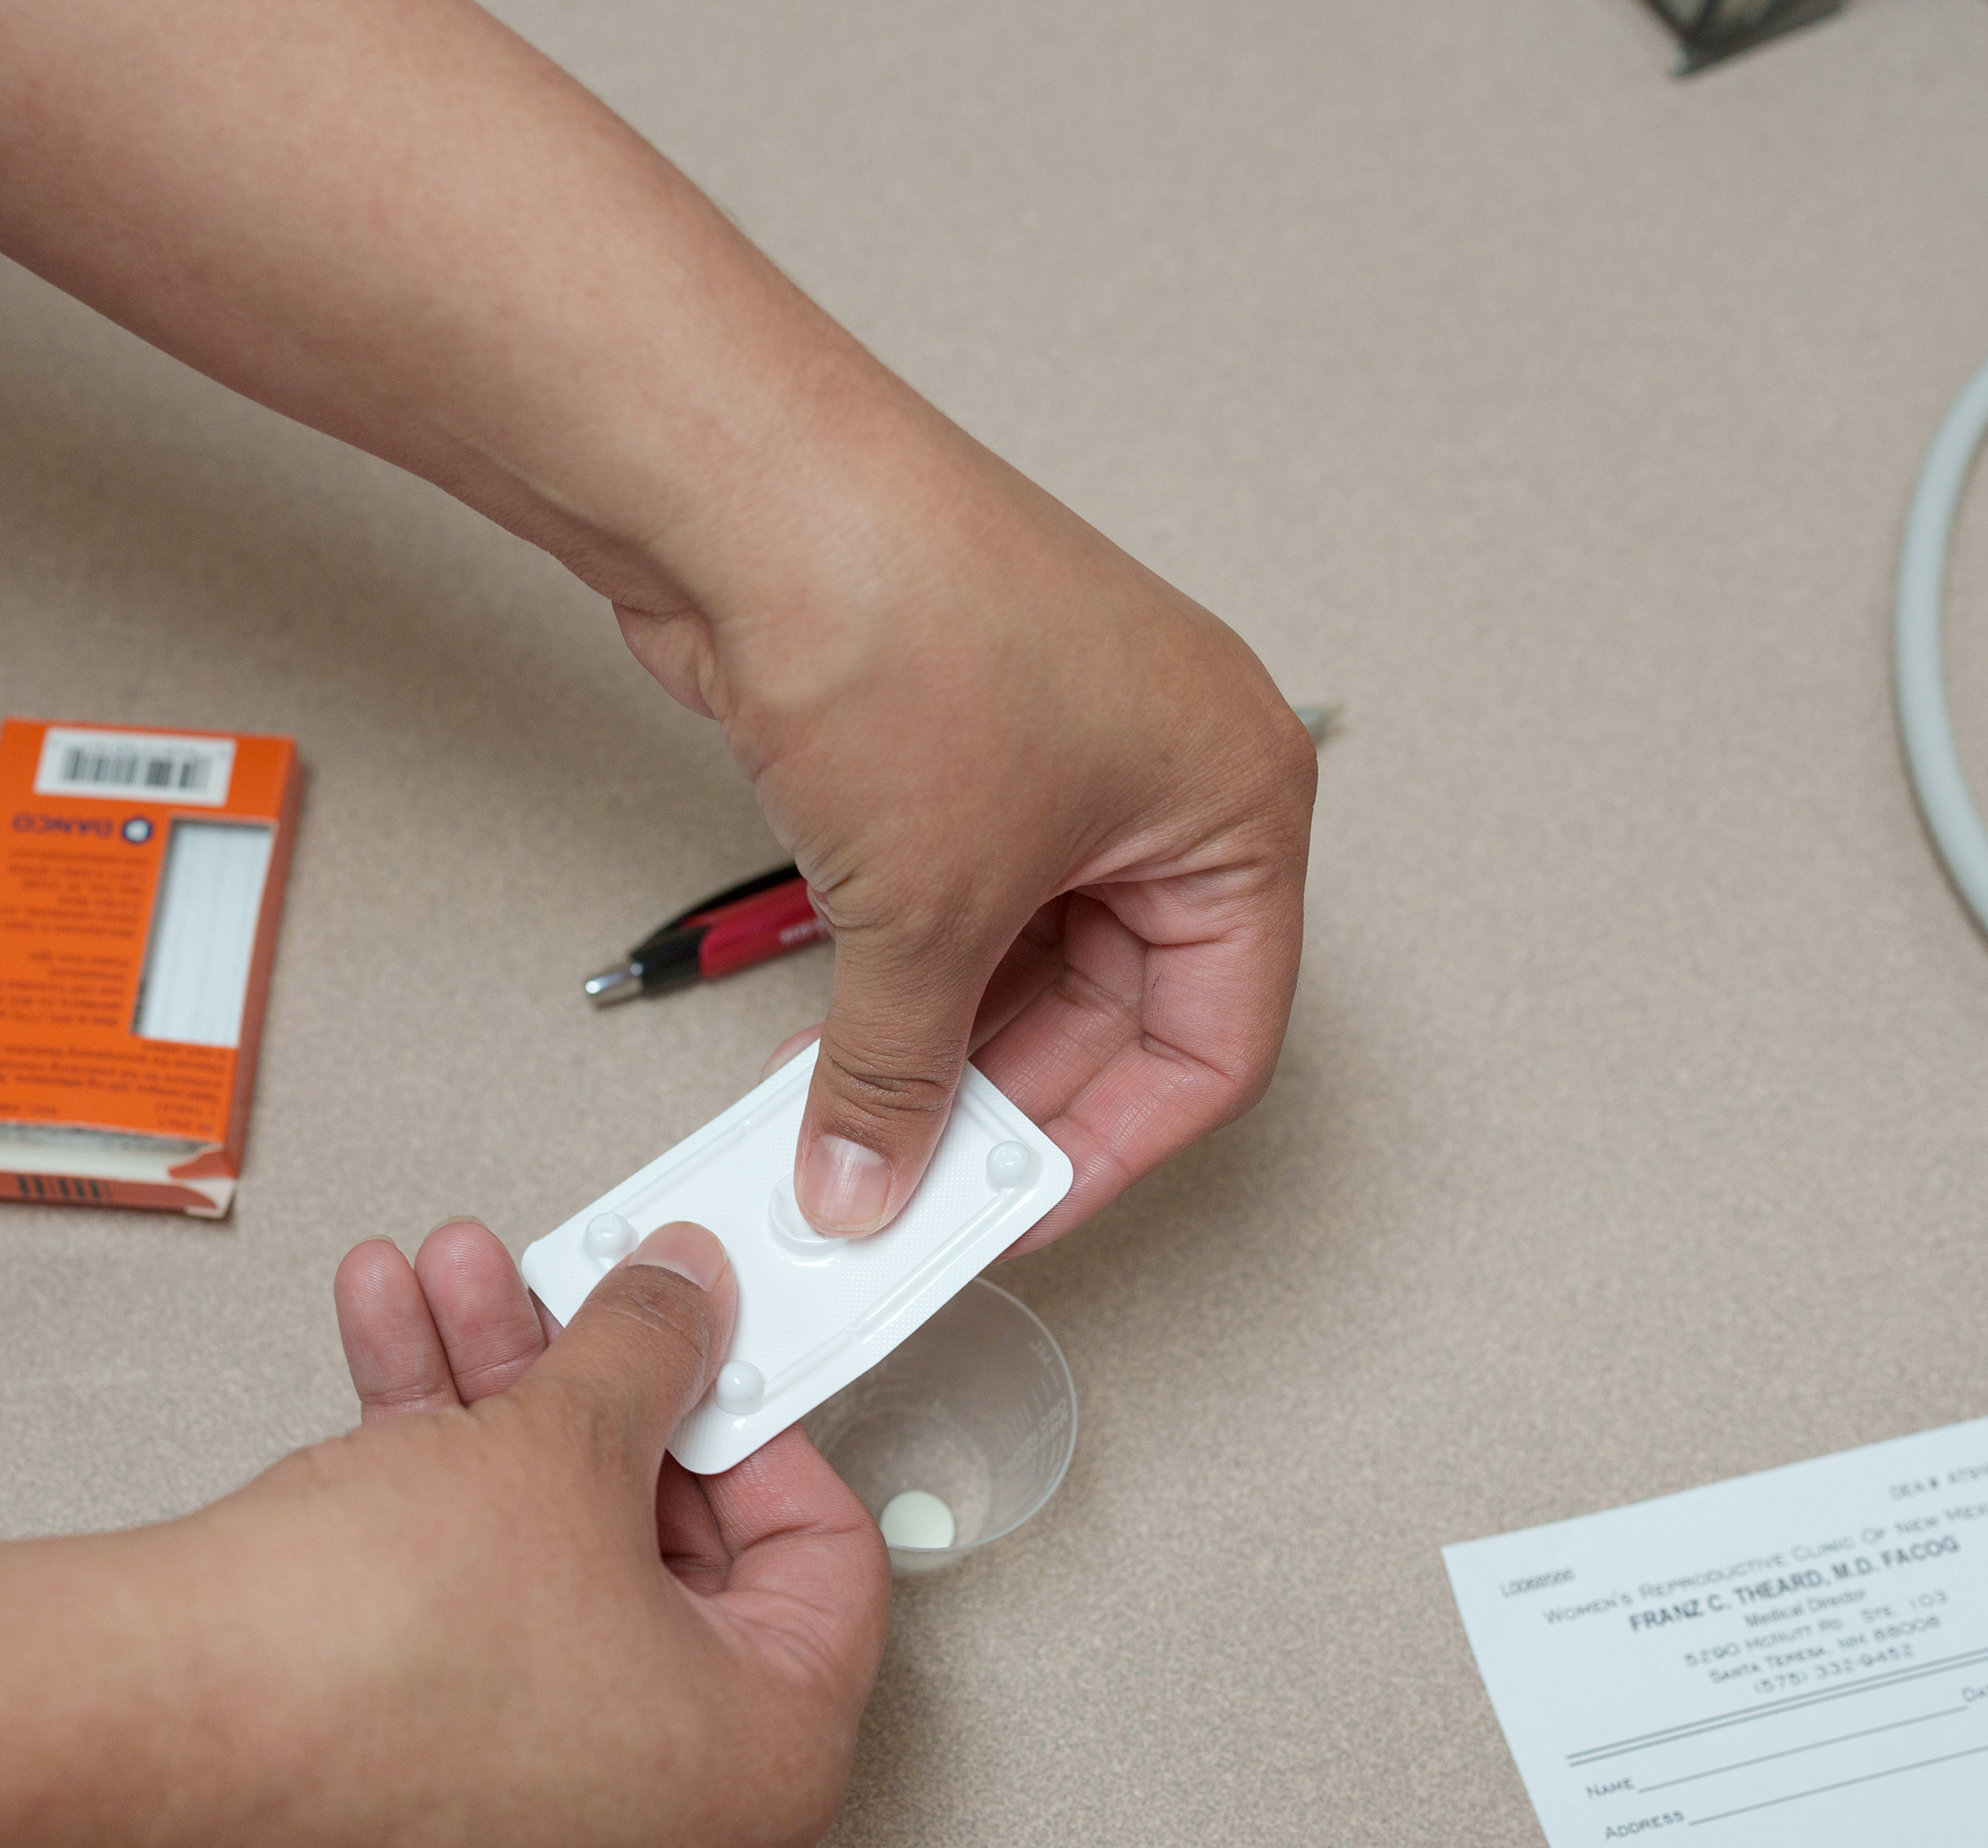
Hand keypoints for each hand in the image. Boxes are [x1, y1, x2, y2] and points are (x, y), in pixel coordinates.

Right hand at [111, 1220, 886, 1847]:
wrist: (159, 1724)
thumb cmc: (371, 1655)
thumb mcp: (561, 1442)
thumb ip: (650, 1349)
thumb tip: (685, 1304)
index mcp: (763, 1769)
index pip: (826, 1561)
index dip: (759, 1418)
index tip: (706, 1340)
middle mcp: (673, 1822)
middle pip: (676, 1547)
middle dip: (596, 1384)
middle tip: (575, 1288)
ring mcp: (549, 1813)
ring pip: (556, 1554)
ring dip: (501, 1398)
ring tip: (453, 1283)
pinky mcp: (438, 1779)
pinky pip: (478, 1596)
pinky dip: (442, 1474)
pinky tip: (392, 1347)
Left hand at [614, 407, 1316, 1248]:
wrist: (750, 494)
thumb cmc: (901, 623)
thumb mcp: (925, 909)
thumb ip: (901, 1073)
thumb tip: (874, 1178)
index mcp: (1237, 797)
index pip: (1216, 1037)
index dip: (1116, 1143)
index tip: (1018, 1213)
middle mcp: (1167, 770)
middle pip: (1119, 1005)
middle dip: (1009, 1102)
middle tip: (917, 1190)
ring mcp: (1059, 752)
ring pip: (1025, 960)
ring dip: (941, 1050)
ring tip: (854, 1134)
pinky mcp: (956, 743)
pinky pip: (954, 907)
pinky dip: (900, 983)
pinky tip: (831, 1052)